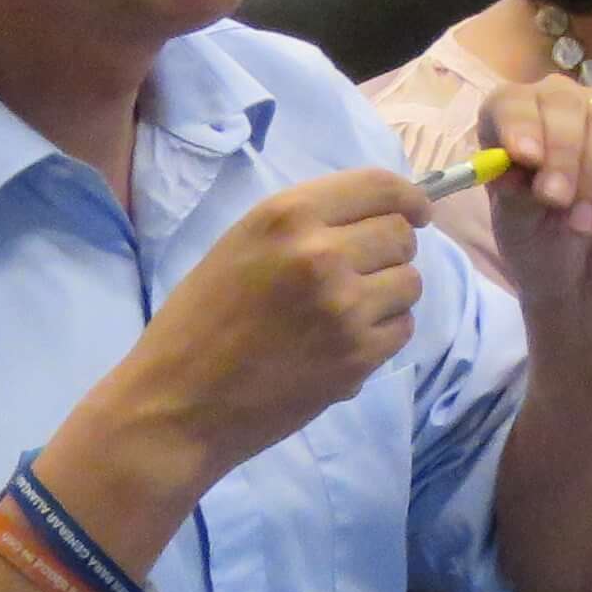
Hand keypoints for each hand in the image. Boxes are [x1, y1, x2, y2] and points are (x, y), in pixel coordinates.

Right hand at [101, 167, 429, 487]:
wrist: (175, 405)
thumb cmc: (198, 322)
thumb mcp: (241, 246)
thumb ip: (306, 225)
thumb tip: (380, 214)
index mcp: (287, 215)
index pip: (380, 186)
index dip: (408, 197)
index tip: (416, 212)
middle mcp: (322, 253)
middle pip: (401, 235)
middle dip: (392, 251)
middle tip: (365, 272)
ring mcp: (344, 307)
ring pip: (410, 282)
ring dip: (389, 294)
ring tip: (347, 312)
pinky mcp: (357, 356)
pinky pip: (402, 329)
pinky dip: (383, 335)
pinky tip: (343, 344)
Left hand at [476, 74, 591, 323]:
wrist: (588, 278)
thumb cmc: (541, 245)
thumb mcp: (517, 229)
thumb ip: (514, 195)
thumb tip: (511, 168)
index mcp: (512, 124)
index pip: (511, 102)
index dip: (519, 123)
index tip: (526, 157)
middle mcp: (559, 107)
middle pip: (564, 102)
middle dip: (564, 154)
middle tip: (560, 202)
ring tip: (586, 227)